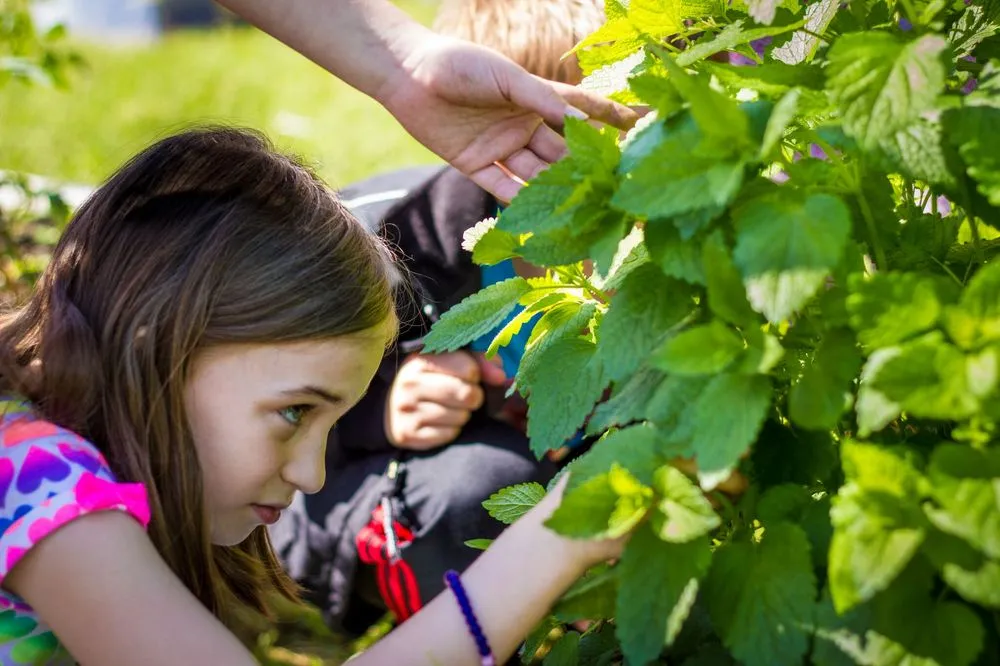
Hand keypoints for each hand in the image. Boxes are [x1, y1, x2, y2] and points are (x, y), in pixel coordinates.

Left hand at [376, 35, 639, 201]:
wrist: (406, 74)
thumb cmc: (459, 64)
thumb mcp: (505, 78)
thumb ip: (543, 101)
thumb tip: (583, 123)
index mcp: (537, 100)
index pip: (581, 114)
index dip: (609, 123)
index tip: (640, 132)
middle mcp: (524, 125)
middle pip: (560, 154)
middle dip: (582, 175)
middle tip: (609, 197)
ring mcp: (501, 147)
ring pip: (535, 176)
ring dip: (554, 197)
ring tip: (578, 218)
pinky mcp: (475, 165)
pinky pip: (502, 188)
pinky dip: (518, 205)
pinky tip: (537, 224)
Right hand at [385, 351, 506, 449]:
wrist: (394, 408)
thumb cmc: (433, 381)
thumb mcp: (452, 363)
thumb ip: (480, 362)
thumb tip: (501, 377)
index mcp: (421, 360)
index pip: (469, 368)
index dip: (476, 375)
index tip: (469, 377)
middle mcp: (409, 383)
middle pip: (467, 394)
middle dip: (473, 398)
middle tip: (464, 397)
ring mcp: (405, 410)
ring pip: (460, 417)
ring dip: (463, 415)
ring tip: (449, 409)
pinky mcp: (406, 433)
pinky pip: (449, 434)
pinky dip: (452, 430)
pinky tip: (440, 423)